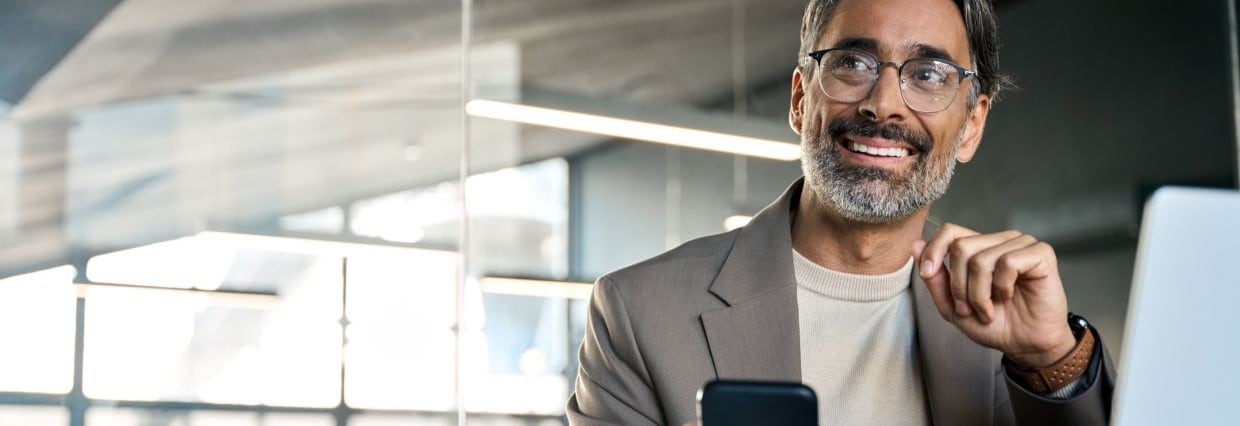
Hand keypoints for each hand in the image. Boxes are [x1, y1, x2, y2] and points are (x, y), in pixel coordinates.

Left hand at [912, 223, 1075, 367]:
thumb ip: (935, 278)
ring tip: (989, 309)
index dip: (934, 249)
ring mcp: (1021, 244)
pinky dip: (1002, 287)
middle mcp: (999, 241)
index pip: (950, 231)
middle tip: (969, 308)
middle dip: (959, 285)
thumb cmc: (994, 325)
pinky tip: (1008, 297)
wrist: (1025, 345)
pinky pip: (1008, 262)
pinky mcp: (1041, 253)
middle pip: (961, 247)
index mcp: (979, 248)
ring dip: (979, 293)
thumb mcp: (953, 306)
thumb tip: (916, 245)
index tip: (927, 273)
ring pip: (981, 258)